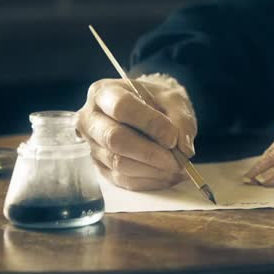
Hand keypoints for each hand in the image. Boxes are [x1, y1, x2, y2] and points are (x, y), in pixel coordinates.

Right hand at [77, 76, 196, 190]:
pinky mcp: (100, 166)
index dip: (149, 123)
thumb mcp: (173, 99)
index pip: (122, 107)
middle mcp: (90, 119)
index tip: (173, 137)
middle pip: (114, 139)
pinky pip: (122, 179)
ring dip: (152, 170)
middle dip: (149, 153)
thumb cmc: (157, 101)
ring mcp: (92, 145)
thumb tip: (183, 149)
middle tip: (176, 160)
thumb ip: (181, 119)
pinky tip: (168, 176)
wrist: (147, 110)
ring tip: (178, 169)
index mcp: (104, 92)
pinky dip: (148, 181)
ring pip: (118, 163)